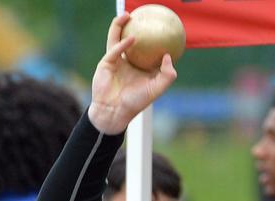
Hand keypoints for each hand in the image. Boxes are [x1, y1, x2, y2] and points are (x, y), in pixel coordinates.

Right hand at [88, 13, 177, 134]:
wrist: (115, 111)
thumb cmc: (136, 102)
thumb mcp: (156, 89)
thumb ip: (167, 75)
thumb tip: (168, 56)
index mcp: (140, 67)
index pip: (147, 49)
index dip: (152, 38)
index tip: (161, 27)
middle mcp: (127, 62)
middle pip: (130, 39)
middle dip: (134, 26)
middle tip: (142, 15)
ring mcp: (115, 61)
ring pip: (117, 39)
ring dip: (120, 26)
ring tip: (128, 16)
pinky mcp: (106, 63)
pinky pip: (115, 50)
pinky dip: (123, 44)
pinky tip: (131, 38)